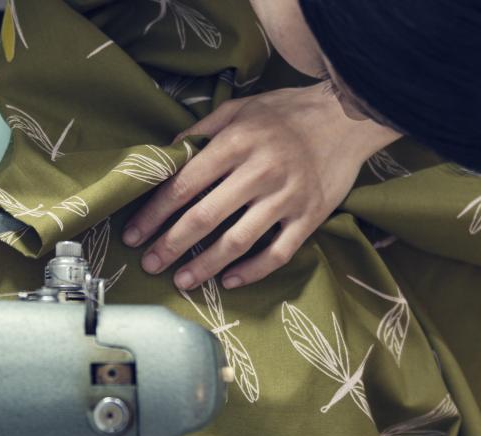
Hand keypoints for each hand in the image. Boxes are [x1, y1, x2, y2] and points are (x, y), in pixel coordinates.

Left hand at [125, 82, 400, 289]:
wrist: (346, 118)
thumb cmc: (285, 113)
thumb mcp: (239, 109)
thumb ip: (201, 132)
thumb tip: (165, 157)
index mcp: (236, 144)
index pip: (184, 185)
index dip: (154, 213)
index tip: (134, 234)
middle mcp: (259, 172)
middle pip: (204, 218)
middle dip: (170, 245)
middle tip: (148, 265)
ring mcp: (287, 198)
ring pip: (237, 242)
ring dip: (204, 265)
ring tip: (181, 280)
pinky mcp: (309, 217)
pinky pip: (277, 254)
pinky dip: (251, 272)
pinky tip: (229, 281)